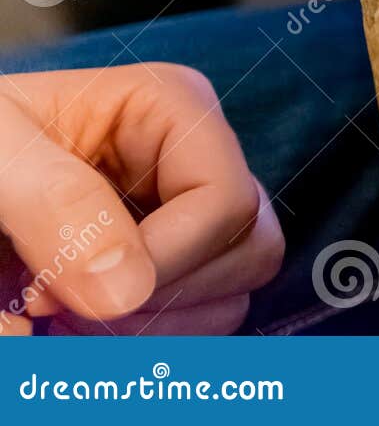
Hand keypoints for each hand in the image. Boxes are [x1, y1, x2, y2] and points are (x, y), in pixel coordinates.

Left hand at [0, 64, 282, 335]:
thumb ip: (56, 203)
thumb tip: (126, 286)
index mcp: (173, 109)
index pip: (226, 200)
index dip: (165, 258)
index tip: (68, 289)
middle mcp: (196, 162)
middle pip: (250, 249)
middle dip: (162, 296)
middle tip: (67, 304)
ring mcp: (191, 218)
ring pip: (231, 296)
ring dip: (150, 327)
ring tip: (62, 314)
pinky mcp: (172, 265)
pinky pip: (200, 324)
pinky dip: (141, 342)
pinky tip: (74, 324)